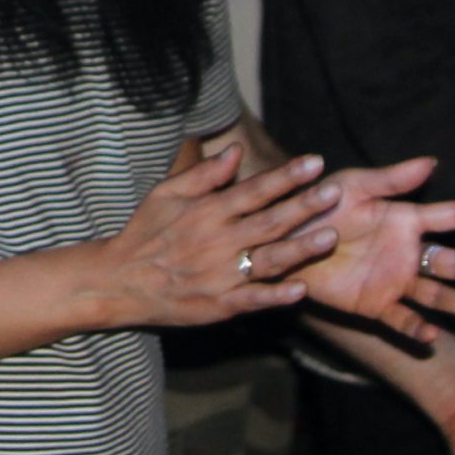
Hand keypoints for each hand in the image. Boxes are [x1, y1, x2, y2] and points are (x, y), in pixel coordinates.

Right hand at [93, 144, 341, 328]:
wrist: (119, 279)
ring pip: (268, 259)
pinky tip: (300, 290)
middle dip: (305, 205)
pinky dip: (276, 295)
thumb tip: (235, 151)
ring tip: (329, 236)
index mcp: (207, 211)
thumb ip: (203, 174)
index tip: (316, 162)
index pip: (255, 189)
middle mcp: (218, 240)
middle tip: (336, 192)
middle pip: (269, 221)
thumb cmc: (145, 232)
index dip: (287, 176)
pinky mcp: (219, 303)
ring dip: (300, 248)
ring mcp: (220, 273)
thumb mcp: (166, 193)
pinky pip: (253, 299)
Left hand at [289, 156, 454, 342]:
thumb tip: (433, 162)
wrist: (285, 238)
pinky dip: (417, 328)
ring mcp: (394, 281)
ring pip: (437, 294)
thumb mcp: (353, 185)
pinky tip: (433, 335)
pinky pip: (400, 319)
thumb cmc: (319, 206)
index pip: (454, 216)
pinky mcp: (374, 304)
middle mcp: (408, 253)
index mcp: (406, 220)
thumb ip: (391, 178)